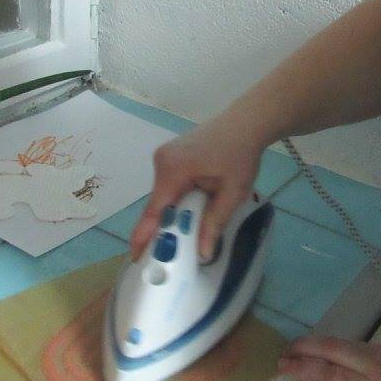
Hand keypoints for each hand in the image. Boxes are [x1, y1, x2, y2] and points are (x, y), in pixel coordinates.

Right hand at [129, 115, 264, 260]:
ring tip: (188, 230)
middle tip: (171, 252)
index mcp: (174, 169)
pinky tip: (192, 208)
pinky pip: (169, 185)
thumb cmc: (241, 155)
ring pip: (164, 196)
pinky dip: (177, 200)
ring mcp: (163, 156)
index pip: (155, 210)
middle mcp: (162, 161)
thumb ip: (214, 223)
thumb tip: (202, 253)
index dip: (145, 235)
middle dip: (165, 227)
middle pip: (159, 204)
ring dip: (174, 212)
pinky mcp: (170, 156)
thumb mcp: (233, 192)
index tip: (135, 257)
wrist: (245, 123)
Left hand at [278, 336, 380, 380]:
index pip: (344, 346)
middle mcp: (374, 368)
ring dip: (302, 370)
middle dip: (303, 352)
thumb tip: (361, 366)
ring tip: (283, 368)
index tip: (303, 345)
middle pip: (330, 355)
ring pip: (328, 375)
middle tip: (283, 353)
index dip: (319, 344)